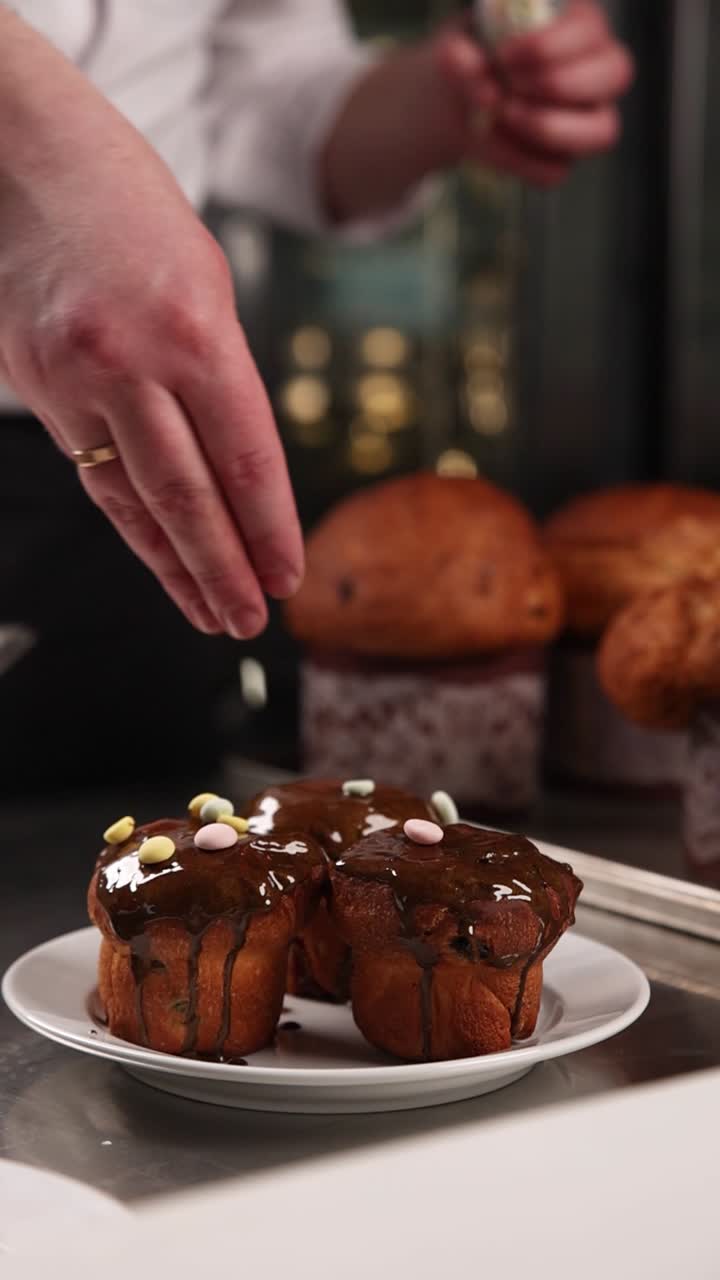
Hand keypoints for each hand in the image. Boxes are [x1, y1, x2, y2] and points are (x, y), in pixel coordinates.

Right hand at [0, 12, 302, 638]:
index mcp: (193, 329)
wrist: (23, 157)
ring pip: (133, 499)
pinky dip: (132, 523)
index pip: (245, 458)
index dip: (269, 529)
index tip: (289, 577)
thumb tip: (233, 468)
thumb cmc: (131, 207)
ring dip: (176, 568)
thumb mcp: (205, 281)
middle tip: (251, 622)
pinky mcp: (36, 388)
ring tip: (210, 616)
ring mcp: (74, 379)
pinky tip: (158, 560)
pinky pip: (94, 472)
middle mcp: (130, 361)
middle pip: (188, 496)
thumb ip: (220, 376)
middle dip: (224, 570)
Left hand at [433, 1, 634, 185]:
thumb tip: (481, 82)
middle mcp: (597, 70)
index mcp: (580, 24)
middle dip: (558, 83)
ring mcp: (588, 119)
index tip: (503, 55)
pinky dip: (521, 160)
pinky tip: (494, 137)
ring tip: (504, 114)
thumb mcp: (457, 45)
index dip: (548, 47)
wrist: (457, 99)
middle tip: (511, 85)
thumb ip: (460, 55)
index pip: (591, 31)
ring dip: (549, 127)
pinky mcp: (565, 158)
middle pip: (617, 73)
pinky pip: (557, 170)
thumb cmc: (471, 56)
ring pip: (603, 132)